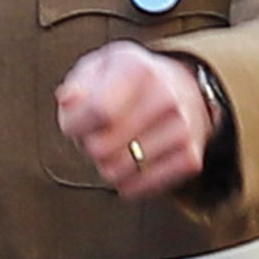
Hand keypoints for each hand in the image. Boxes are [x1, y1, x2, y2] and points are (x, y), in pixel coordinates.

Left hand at [54, 41, 219, 198]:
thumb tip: (69, 101)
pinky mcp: (190, 158)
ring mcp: (182, 129)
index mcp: (138, 69)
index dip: (76, 125)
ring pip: (116, 173)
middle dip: (90, 146)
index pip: (97, 111)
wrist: (182, 89)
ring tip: (118, 144)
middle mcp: (166, 96)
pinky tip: (132, 162)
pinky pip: (138, 189)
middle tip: (100, 133)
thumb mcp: (99, 69)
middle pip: (101, 148)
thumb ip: (78, 85)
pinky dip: (126, 182)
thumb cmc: (129, 82)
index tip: (76, 123)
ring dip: (107, 165)